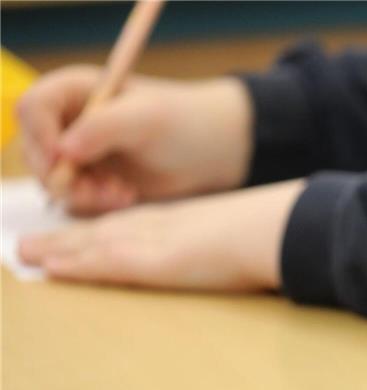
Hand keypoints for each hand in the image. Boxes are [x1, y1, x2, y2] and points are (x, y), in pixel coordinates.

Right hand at [17, 65, 251, 214]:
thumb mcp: (148, 119)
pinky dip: (95, 204)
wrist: (215, 152)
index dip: (40, 135)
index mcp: (77, 91)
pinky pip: (75, 198)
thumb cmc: (186, 124)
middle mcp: (71, 120)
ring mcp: (80, 152)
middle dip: (62, 176)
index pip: (33, 107)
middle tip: (100, 190)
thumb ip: (103, 126)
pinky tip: (127, 197)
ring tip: (123, 194)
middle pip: (34, 150)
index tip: (63, 161)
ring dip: (82, 194)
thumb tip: (63, 149)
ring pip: (52, 180)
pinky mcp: (93, 179)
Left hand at [17, 179, 302, 290]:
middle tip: (30, 247)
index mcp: (183, 221)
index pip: (129, 224)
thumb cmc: (274, 233)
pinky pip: (106, 262)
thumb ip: (230, 246)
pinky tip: (52, 269)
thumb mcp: (245, 237)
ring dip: (58, 250)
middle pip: (104, 230)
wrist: (281, 228)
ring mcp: (157, 241)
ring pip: (95, 243)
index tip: (74, 238)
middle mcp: (162, 226)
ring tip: (26, 255)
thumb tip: (238, 255)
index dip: (97, 231)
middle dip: (66, 240)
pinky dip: (77, 264)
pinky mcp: (156, 261)